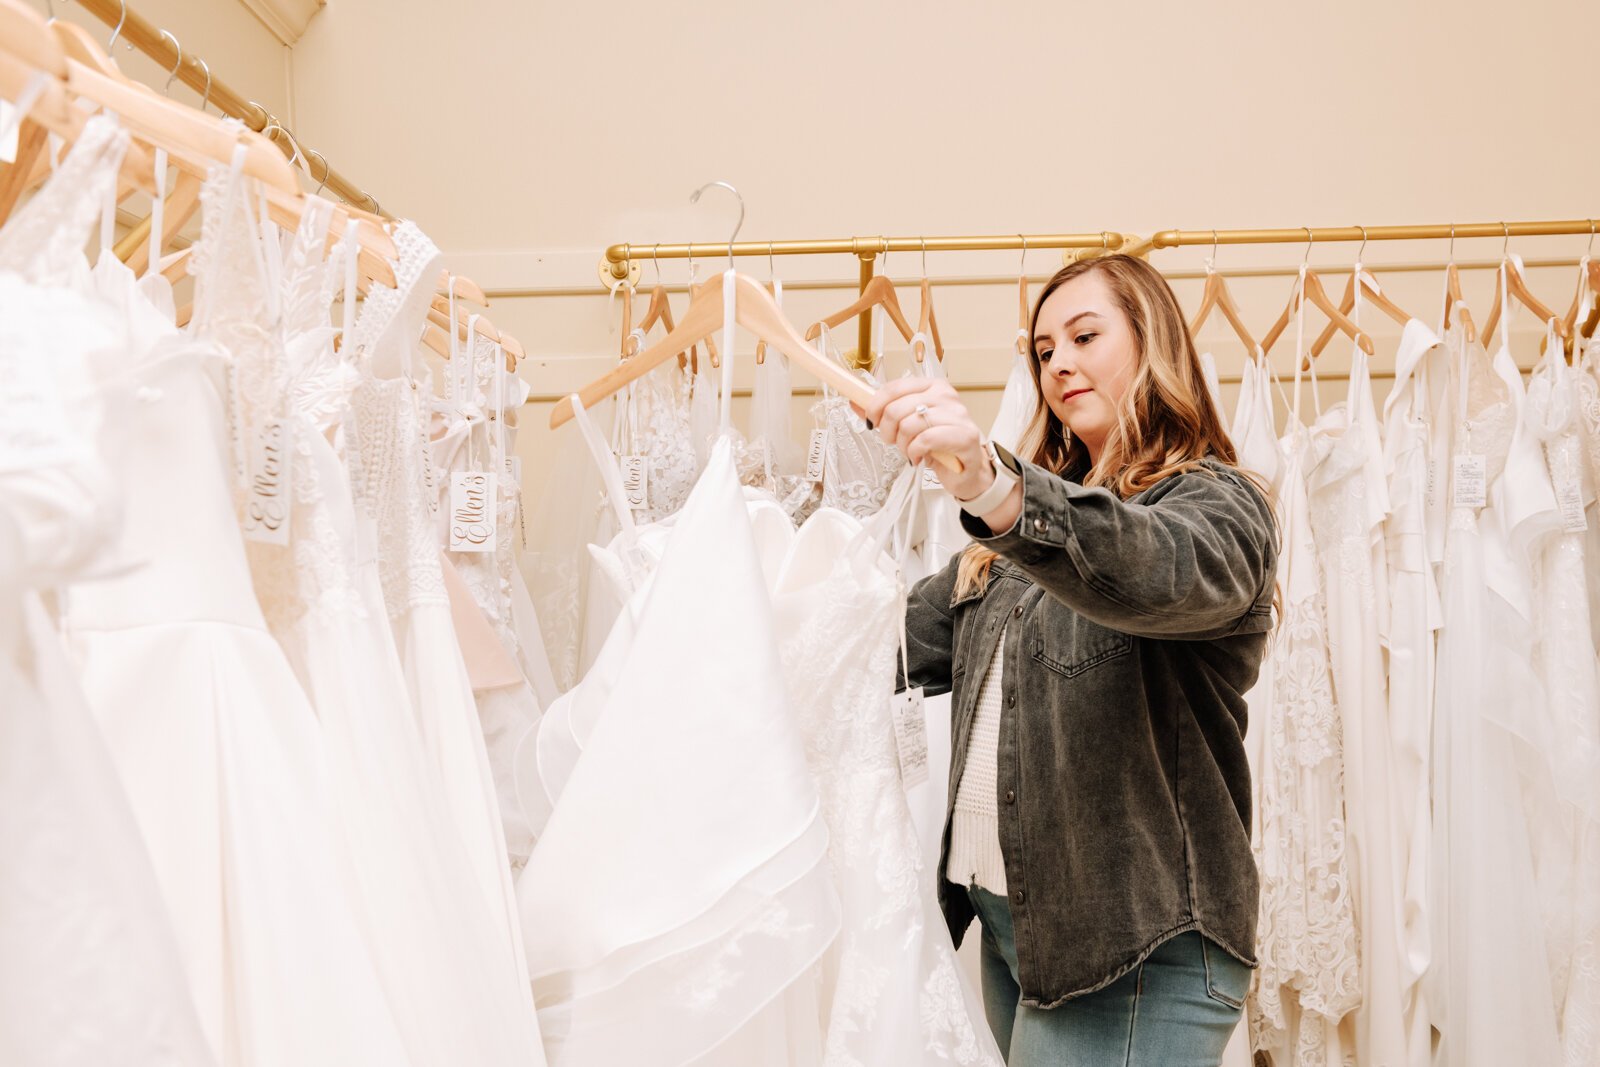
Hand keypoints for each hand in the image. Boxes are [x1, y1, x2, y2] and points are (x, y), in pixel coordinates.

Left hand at [859, 377, 993, 500]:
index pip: (894, 387)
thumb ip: (883, 412)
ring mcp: (957, 415)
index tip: (871, 421)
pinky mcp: (965, 436)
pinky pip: (925, 440)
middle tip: (894, 442)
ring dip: (902, 444)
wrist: (966, 469)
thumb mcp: (907, 425)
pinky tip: (919, 457)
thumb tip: (855, 401)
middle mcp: (946, 396)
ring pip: (909, 424)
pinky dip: (914, 452)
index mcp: (932, 386)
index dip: (875, 405)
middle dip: (887, 431)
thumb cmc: (937, 445)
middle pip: (897, 408)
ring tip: (910, 451)